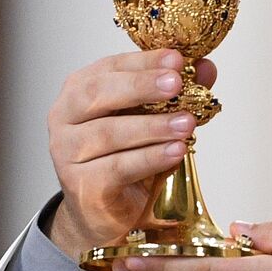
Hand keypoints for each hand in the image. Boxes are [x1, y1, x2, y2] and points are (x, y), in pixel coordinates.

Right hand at [46, 49, 216, 257]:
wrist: (103, 212)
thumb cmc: (126, 158)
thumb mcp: (152, 121)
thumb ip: (176, 95)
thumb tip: (206, 68)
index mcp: (80, 91)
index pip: (109, 68)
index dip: (143, 62)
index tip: (177, 58)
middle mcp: (65, 117)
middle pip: (98, 94)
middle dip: (141, 86)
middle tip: (176, 83)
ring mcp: (67, 152)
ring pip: (109, 133)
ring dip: (152, 126)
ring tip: (186, 123)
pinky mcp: (81, 185)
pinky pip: (118, 167)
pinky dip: (150, 158)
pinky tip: (176, 151)